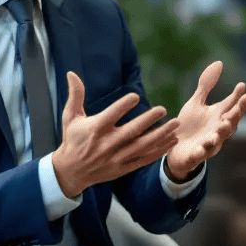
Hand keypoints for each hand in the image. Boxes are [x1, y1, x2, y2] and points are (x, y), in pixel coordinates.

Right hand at [51, 72, 179, 197]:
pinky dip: (159, 151)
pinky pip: (144, 159)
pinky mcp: (123, 168)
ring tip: (175, 124)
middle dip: (148, 120)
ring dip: (160, 135)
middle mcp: (107, 144)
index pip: (111, 115)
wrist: (71, 172)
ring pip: (142, 146)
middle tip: (163, 109)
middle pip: (131, 131)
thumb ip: (75, 95)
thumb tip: (71, 73)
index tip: (136, 96)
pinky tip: (171, 141)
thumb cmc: (72, 140)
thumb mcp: (70, 117)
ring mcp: (116, 158)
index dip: (123, 105)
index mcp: (95, 129)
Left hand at [164, 61, 245, 181]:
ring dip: (221, 133)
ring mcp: (208, 144)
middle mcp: (217, 131)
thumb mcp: (196, 103)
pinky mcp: (195, 155)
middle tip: (237, 107)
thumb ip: (206, 86)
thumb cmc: (189, 126)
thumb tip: (220, 63)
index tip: (242, 86)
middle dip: (235, 116)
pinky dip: (200, 152)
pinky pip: (199, 155)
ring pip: (218, 140)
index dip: (238, 97)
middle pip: (230, 123)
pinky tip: (200, 148)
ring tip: (223, 125)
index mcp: (218, 117)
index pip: (232, 106)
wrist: (174, 150)